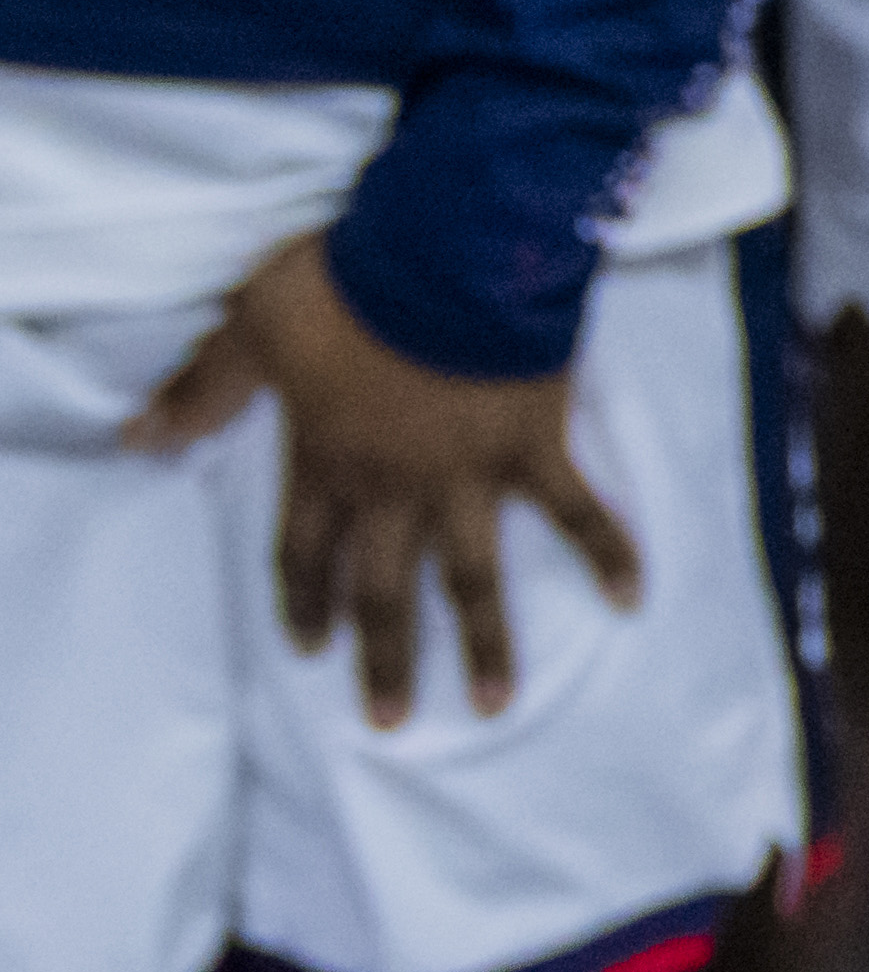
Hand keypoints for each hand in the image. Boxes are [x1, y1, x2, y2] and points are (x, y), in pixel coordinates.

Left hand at [128, 238, 638, 729]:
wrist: (452, 252)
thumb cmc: (350, 283)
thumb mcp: (255, 325)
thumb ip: (204, 387)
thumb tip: (136, 437)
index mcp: (327, 460)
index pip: (306, 550)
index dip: (305, 599)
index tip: (309, 647)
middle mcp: (395, 487)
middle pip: (383, 588)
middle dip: (384, 657)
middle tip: (389, 719)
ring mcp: (470, 475)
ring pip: (473, 575)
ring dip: (485, 642)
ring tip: (496, 703)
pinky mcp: (534, 448)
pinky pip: (576, 510)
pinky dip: (607, 551)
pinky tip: (630, 597)